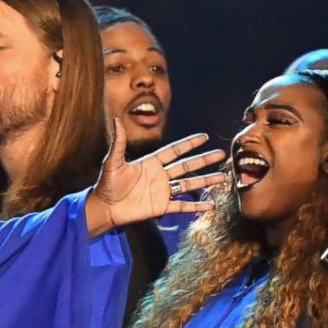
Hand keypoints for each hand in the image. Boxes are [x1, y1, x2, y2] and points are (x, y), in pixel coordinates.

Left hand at [85, 120, 226, 236]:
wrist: (105, 207)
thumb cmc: (107, 184)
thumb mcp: (112, 162)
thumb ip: (119, 143)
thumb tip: (116, 120)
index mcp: (151, 163)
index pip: (174, 151)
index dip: (189, 144)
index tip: (204, 137)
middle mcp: (160, 176)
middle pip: (187, 166)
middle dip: (204, 160)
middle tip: (221, 154)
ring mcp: (162, 191)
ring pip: (189, 184)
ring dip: (205, 181)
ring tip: (222, 177)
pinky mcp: (161, 207)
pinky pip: (182, 206)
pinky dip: (196, 206)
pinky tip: (210, 205)